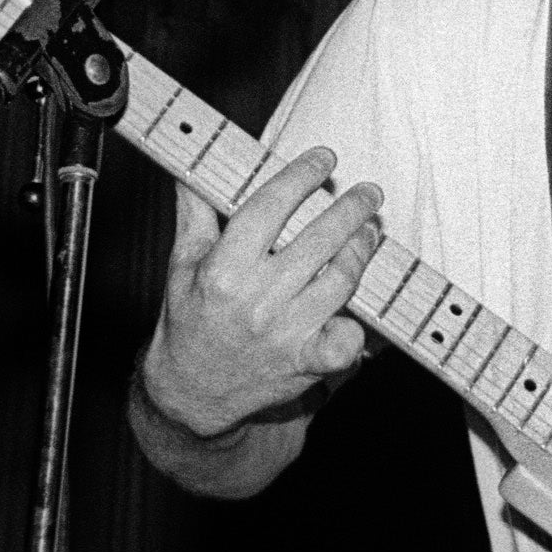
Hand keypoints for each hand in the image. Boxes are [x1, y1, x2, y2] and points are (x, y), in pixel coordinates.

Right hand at [139, 147, 383, 439]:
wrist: (191, 392)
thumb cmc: (189, 323)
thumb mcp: (181, 267)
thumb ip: (194, 217)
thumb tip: (192, 173)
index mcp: (224, 269)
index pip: (270, 209)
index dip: (301, 178)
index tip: (323, 159)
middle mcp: (257, 299)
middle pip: (318, 241)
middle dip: (350, 210)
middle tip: (367, 193)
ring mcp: (284, 332)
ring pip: (340, 281)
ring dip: (361, 252)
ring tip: (371, 232)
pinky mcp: (303, 362)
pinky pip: (344, 343)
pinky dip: (358, 326)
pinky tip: (360, 306)